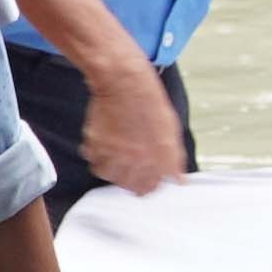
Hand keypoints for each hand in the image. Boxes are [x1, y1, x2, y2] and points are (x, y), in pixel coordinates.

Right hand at [74, 62, 187, 194]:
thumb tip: (179, 180)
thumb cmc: (149, 103)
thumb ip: (174, 160)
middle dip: (127, 175)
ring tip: (115, 148)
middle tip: (128, 158)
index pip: (148, 188)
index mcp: (156, 161)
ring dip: (110, 165)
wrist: (125, 83)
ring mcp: (113, 154)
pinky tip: (105, 138)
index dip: (146, 181)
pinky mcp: (94, 144)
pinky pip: (92, 158)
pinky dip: (96, 152)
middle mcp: (134, 162)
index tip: (143, 174)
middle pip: (126, 184)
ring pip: (107, 173)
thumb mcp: (171, 131)